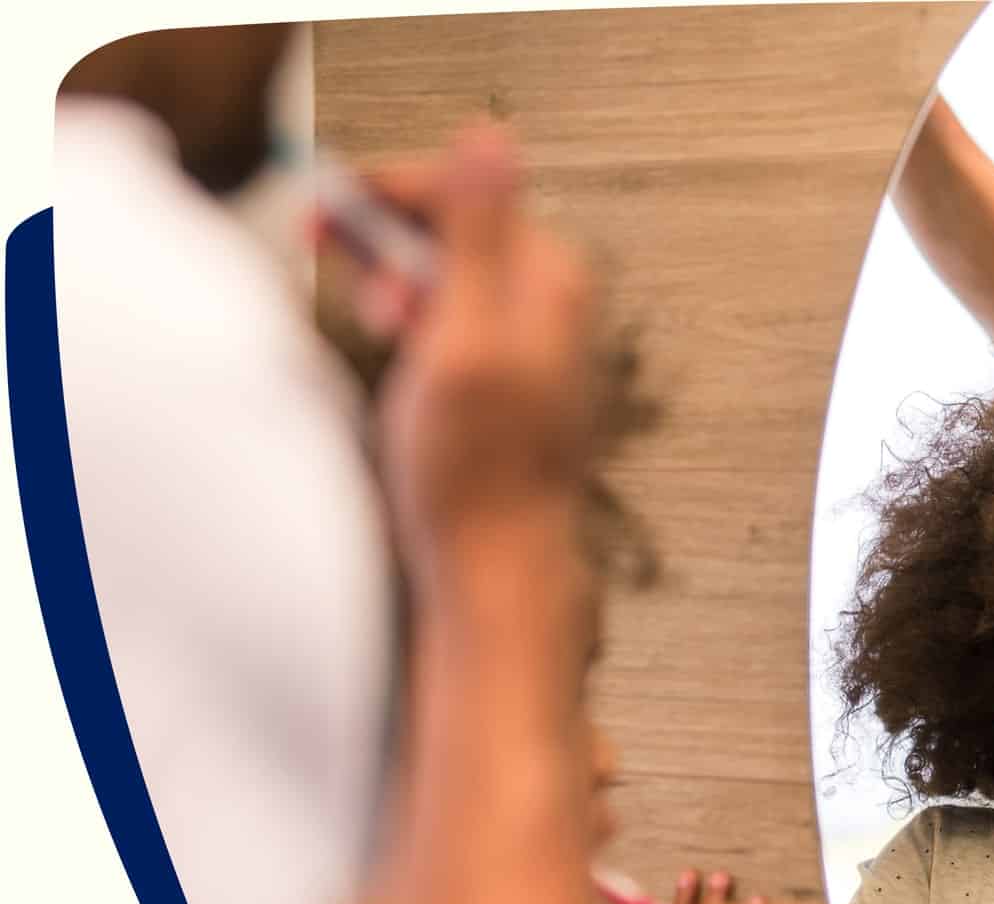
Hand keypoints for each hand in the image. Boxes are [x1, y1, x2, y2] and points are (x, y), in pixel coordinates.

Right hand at [329, 123, 600, 592]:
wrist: (492, 561)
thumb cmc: (477, 465)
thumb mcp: (465, 333)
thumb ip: (477, 230)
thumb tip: (491, 135)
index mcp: (551, 277)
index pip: (463, 189)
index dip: (387, 191)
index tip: (325, 212)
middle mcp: (550, 300)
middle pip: (450, 228)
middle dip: (389, 247)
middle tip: (353, 288)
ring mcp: (528, 338)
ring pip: (441, 274)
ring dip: (395, 289)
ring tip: (382, 331)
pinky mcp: (503, 375)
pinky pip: (446, 319)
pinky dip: (410, 327)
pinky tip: (399, 361)